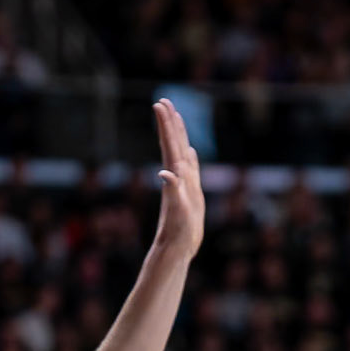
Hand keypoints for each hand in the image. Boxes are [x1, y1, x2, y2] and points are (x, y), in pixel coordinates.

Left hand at [152, 98, 204, 258]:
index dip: (167, 125)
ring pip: (179, 153)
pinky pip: (189, 170)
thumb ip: (173, 191)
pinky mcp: (189, 194)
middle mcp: (178, 177)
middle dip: (169, 123)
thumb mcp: (177, 212)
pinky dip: (189, 157)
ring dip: (177, 135)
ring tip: (175, 117)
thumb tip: (166, 172)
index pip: (171, 146)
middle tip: (164, 101)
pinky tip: (190, 153)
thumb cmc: (178, 233)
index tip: (160, 104)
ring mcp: (183, 185)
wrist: (176, 249)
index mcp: (176, 177)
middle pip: (173, 144)